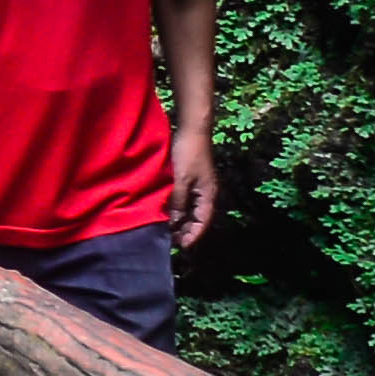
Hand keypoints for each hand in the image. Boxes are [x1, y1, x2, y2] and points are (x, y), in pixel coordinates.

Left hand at [169, 128, 219, 248]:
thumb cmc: (188, 154)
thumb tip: (173, 223)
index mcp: (208, 195)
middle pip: (198, 217)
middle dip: (186, 229)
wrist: (191, 129)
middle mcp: (206, 192)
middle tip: (171, 240)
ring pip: (190, 209)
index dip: (193, 235)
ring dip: (181, 219)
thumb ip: (178, 202)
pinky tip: (166, 210)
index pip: (203, 222)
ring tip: (167, 229)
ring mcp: (198, 185)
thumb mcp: (181, 180)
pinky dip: (177, 207)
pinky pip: (185, 199)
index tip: (182, 246)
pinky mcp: (190, 178)